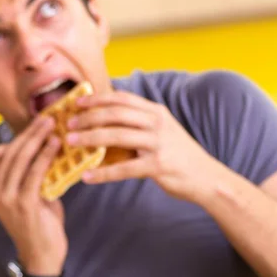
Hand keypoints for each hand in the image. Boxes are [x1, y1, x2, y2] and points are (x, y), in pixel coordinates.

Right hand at [0, 116, 66, 274]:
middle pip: (8, 152)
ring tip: (52, 126)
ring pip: (19, 159)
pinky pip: (33, 173)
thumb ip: (32, 175)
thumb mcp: (31, 196)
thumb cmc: (41, 224)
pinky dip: (44, 156)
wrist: (42, 257)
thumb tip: (49, 148)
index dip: (13, 139)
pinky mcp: (23, 204)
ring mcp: (6, 199)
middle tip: (46, 119)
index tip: (33, 127)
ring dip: (36, 139)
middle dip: (28, 133)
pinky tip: (55, 146)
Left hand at [67, 90, 218, 200]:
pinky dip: (103, 173)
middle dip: (89, 117)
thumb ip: (140, 124)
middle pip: (116, 114)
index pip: (122, 99)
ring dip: (91, 138)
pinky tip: (88, 176)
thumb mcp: (163, 131)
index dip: (98, 99)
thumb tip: (107, 124)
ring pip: (117, 136)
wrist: (206, 177)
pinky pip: (124, 168)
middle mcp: (157, 123)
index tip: (78, 103)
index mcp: (156, 112)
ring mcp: (158, 143)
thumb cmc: (180, 155)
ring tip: (72, 143)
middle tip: (69, 124)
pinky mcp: (158, 165)